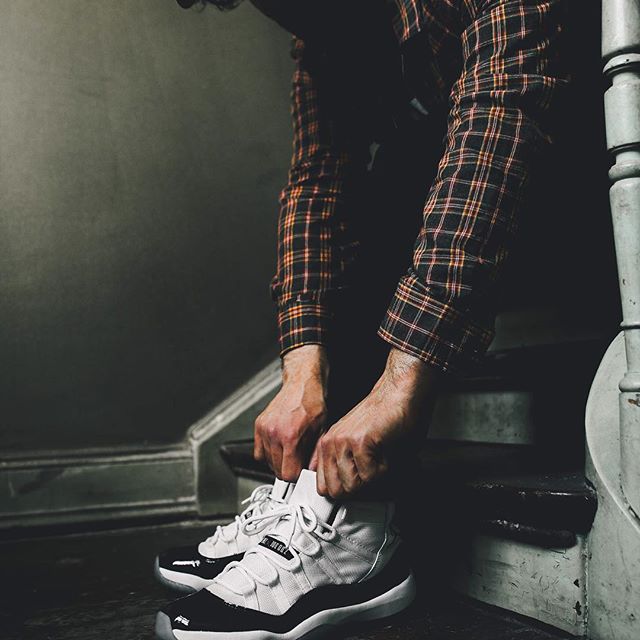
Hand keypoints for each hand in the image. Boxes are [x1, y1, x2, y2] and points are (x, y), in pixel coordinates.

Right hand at [254, 345, 328, 481]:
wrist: (301, 384)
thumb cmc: (313, 403)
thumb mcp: (321, 431)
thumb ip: (315, 456)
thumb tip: (311, 474)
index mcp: (291, 437)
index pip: (288, 474)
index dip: (297, 476)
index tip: (301, 472)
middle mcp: (275, 434)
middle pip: (277, 470)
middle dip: (288, 469)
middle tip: (297, 460)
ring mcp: (265, 430)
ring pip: (267, 462)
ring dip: (278, 462)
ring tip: (289, 451)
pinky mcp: (259, 426)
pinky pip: (258, 452)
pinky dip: (267, 454)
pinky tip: (278, 448)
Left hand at [311, 347, 441, 498]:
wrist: (400, 392)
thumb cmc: (387, 418)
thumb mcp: (358, 444)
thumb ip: (347, 467)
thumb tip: (348, 496)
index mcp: (327, 444)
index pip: (324, 487)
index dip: (346, 491)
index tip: (360, 485)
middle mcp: (331, 443)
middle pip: (337, 492)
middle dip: (360, 488)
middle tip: (374, 469)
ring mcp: (343, 443)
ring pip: (353, 487)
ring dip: (374, 478)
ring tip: (381, 456)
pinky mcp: (360, 443)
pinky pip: (371, 477)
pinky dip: (385, 470)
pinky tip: (387, 450)